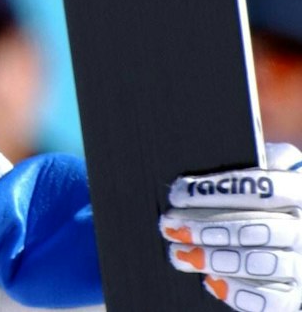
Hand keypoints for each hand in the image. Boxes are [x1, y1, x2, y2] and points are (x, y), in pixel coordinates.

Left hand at [164, 143, 301, 310]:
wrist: (290, 232)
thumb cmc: (264, 196)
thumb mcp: (263, 168)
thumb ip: (241, 164)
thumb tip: (200, 160)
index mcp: (298, 190)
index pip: (262, 188)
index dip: (217, 190)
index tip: (178, 193)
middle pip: (257, 229)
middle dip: (207, 228)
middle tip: (169, 226)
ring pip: (261, 263)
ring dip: (215, 259)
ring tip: (179, 253)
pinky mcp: (296, 294)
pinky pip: (271, 300)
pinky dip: (238, 292)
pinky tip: (211, 281)